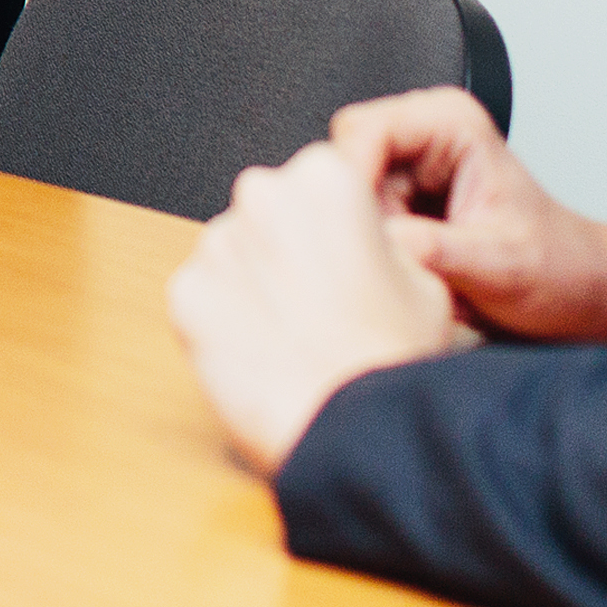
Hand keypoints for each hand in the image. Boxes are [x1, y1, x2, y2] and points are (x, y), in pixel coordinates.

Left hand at [166, 140, 470, 476]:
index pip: (319, 181)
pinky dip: (224, 321)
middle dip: (287, 247)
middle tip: (319, 302)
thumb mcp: (424, 279)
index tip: (344, 259)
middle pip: (269, 212)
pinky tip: (262, 352)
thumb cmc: (390, 357)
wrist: (352, 429)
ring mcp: (214, 244)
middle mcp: (259, 195)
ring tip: (294, 335)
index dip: (336, 225)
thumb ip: (380, 241)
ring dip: (253, 283)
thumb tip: (358, 241)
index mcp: (325, 176)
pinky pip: (204, 298)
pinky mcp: (182, 293)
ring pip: (232, 255)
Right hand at [330, 86, 606, 343]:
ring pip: (342, 197)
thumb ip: (435, 250)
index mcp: (450, 124)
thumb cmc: (561, 270)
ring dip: (366, 240)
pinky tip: (407, 273)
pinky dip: (373, 252)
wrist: (583, 295)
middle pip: (342, 163)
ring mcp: (407, 169)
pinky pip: (356, 222)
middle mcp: (423, 135)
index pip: (361, 132)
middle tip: (393, 263)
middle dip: (359, 219)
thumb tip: (377, 244)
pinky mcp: (398, 203)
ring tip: (413, 273)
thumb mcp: (501, 265)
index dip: (347, 183)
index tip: (349, 234)